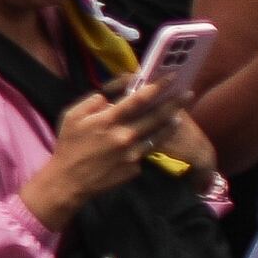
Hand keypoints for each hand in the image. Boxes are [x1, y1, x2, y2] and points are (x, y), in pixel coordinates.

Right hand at [17, 88, 170, 226]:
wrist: (69, 181)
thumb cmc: (68, 145)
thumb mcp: (72, 116)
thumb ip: (93, 101)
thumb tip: (113, 94)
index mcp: (108, 120)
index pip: (139, 99)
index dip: (158, 86)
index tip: (171, 77)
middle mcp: (125, 136)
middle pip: (157, 116)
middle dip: (175, 103)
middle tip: (189, 94)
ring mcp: (132, 154)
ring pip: (158, 135)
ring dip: (171, 124)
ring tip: (179, 116)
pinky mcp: (135, 168)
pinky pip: (144, 152)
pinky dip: (146, 145)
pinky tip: (144, 143)